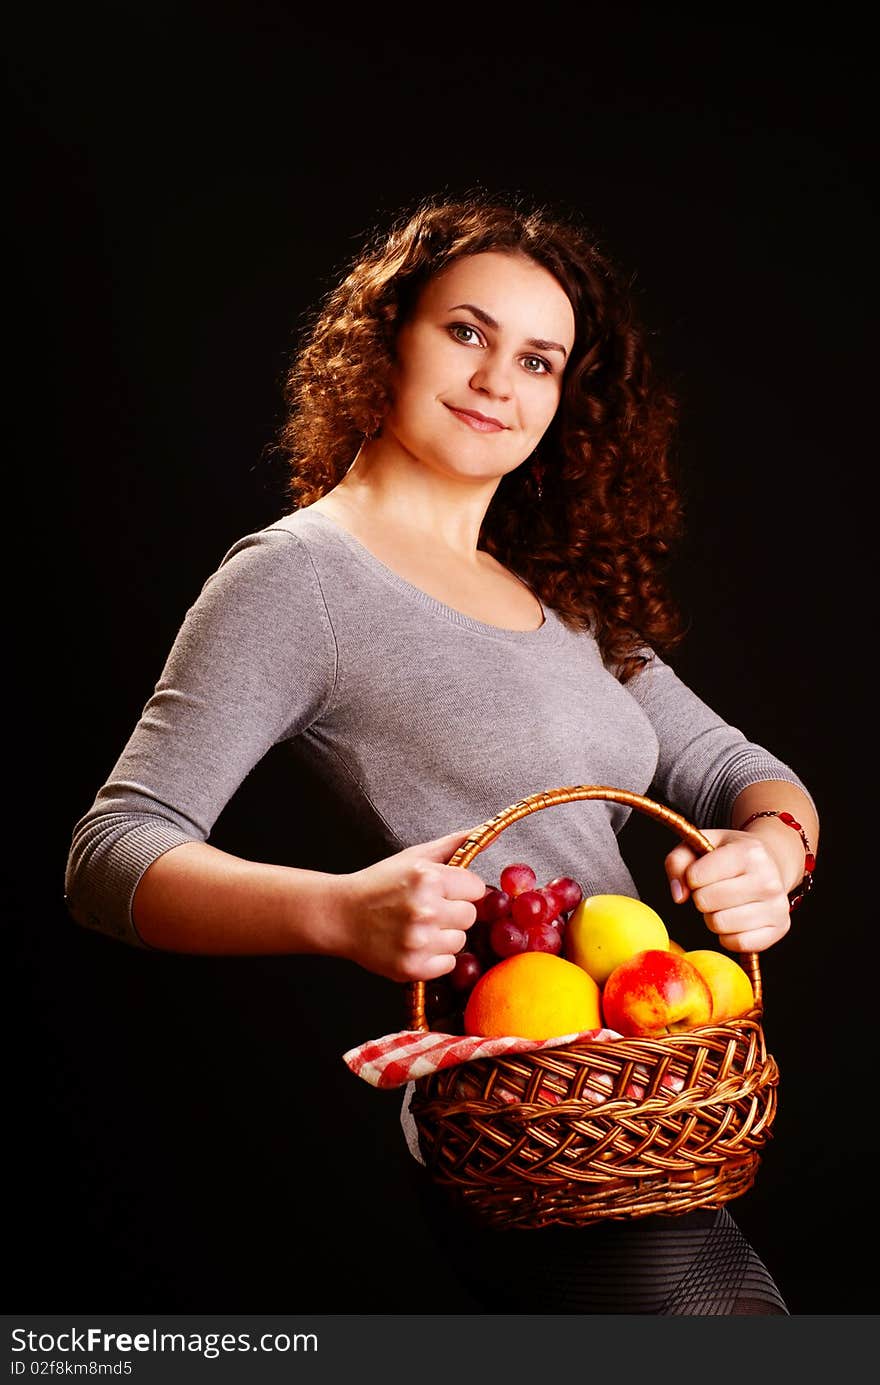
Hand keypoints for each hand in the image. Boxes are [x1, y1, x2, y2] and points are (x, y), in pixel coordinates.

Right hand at [332, 829, 485, 982]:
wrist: (341, 915)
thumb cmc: (378, 884)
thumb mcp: (414, 857)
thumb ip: (455, 845)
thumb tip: (489, 832)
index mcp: (428, 879)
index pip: (476, 888)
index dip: (461, 889)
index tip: (443, 891)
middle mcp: (426, 910)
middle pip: (470, 916)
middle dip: (453, 912)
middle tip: (428, 910)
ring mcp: (419, 941)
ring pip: (460, 941)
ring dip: (444, 936)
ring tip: (418, 927)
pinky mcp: (413, 967)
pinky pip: (447, 964)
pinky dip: (434, 958)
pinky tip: (415, 945)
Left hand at [664, 828, 791, 952]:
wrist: (771, 863)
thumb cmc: (729, 855)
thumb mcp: (702, 843)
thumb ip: (678, 862)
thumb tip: (679, 896)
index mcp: (748, 852)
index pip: (696, 876)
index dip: (691, 877)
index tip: (702, 873)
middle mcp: (768, 879)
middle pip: (706, 902)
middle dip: (701, 898)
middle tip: (713, 890)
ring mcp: (778, 906)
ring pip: (720, 925)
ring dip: (713, 917)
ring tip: (724, 904)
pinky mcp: (780, 928)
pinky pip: (738, 944)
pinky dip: (728, 936)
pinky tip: (734, 920)